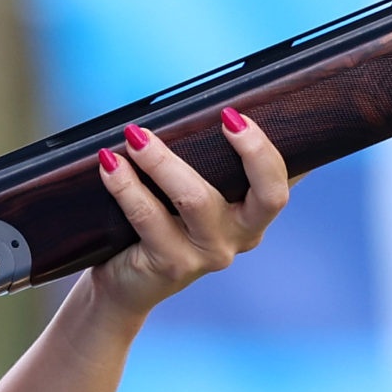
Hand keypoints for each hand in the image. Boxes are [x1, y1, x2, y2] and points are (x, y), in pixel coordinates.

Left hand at [86, 107, 290, 321]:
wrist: (126, 283)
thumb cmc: (161, 224)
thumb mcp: (188, 193)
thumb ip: (202, 161)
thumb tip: (193, 108)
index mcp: (252, 214)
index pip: (282, 182)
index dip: (271, 151)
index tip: (243, 115)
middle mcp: (241, 236)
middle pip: (269, 196)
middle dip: (253, 151)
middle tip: (227, 116)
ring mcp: (209, 253)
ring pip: (196, 199)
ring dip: (163, 161)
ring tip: (135, 136)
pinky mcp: (172, 264)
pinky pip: (148, 217)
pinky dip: (126, 185)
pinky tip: (110, 165)